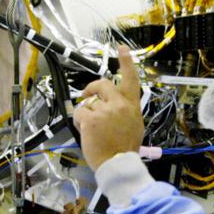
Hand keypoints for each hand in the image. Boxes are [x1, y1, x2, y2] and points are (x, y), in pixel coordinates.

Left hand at [73, 48, 144, 169]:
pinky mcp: (90, 119)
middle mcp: (119, 104)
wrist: (118, 164)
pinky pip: (79, 113)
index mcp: (132, 106)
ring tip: (93, 129)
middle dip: (92, 88)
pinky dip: (79, 122)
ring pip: (88, 102)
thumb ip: (126, 110)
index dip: (126, 62)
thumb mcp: (135, 125)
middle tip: (87, 95)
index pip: (131, 79)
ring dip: (86, 113)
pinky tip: (86, 132)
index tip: (121, 48)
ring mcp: (105, 111)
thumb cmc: (125, 149)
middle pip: (102, 84)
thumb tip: (115, 104)